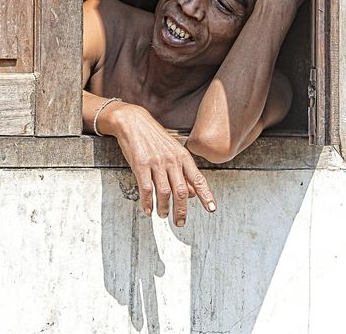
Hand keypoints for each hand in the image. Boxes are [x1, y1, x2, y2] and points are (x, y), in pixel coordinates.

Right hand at [107, 103, 215, 224]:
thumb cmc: (154, 137)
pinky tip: (148, 209)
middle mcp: (172, 160)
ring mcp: (156, 162)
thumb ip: (184, 172)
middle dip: (181, 210)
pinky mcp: (141, 165)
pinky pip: (146, 188)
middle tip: (180, 222)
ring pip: (164, 192)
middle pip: (181, 191)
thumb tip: (194, 192)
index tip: (212, 208)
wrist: (133, 122)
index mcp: (182, 156)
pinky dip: (148, 202)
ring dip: (164, 208)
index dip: (206, 195)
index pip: (198, 178)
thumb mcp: (173, 151)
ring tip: (163, 216)